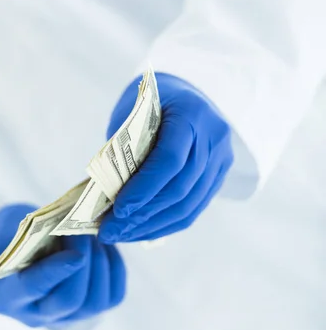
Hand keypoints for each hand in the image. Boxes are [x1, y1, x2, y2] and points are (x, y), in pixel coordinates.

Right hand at [0, 205, 125, 329]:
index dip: (54, 271)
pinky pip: (114, 295)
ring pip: (96, 301)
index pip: (32, 289)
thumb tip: (61, 226)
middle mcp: (36, 314)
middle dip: (84, 261)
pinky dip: (113, 266)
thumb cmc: (12, 235)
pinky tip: (103, 245)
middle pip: (69, 299)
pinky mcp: (93, 311)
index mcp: (6, 296)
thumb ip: (27, 231)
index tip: (75, 253)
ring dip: (99, 261)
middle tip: (84, 228)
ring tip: (92, 232)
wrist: (26, 250)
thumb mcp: (6, 227)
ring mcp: (66, 317)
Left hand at [99, 73, 232, 242]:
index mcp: (192, 113)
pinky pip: (193, 209)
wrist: (183, 94)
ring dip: (151, 227)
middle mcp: (214, 137)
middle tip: (110, 231)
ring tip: (121, 236)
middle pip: (180, 188)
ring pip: (188, 206)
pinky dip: (165, 225)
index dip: (144, 189)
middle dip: (142, 215)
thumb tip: (107, 201)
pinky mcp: (219, 177)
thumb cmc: (147, 104)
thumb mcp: (131, 116)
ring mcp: (222, 159)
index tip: (117, 210)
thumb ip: (125, 151)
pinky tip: (141, 232)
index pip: (170, 160)